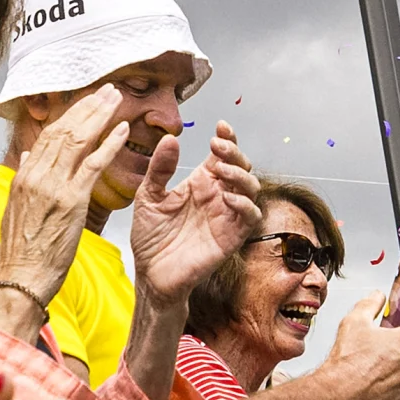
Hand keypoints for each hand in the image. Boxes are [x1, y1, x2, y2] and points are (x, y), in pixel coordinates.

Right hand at [0, 88, 129, 311]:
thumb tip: (28, 158)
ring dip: (100, 116)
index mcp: (24, 177)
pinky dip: (109, 144)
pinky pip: (93, 165)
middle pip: (64, 130)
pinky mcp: (71, 201)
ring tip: (116, 100)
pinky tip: (122, 130)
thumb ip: (24, 180)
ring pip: (78, 140)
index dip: (70, 115)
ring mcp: (53, 186)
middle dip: (87, 107)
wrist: (20, 278)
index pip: (48, 136)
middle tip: (107, 91)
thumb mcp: (15, 210)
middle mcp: (37, 176)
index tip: (86, 102)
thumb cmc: (21, 253)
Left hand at [129, 120, 261, 305]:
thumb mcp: (148, 197)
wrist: (151, 274)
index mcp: (200, 183)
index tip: (221, 126)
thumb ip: (159, 169)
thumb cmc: (150, 238)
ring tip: (221, 170)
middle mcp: (217, 196)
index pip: (221, 155)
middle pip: (240, 166)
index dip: (227, 138)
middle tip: (219, 146)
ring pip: (251, 187)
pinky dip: (245, 204)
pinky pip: (250, 217)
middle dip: (234, 152)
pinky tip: (228, 198)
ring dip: (241, 175)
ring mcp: (226, 216)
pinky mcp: (231, 237)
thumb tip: (169, 140)